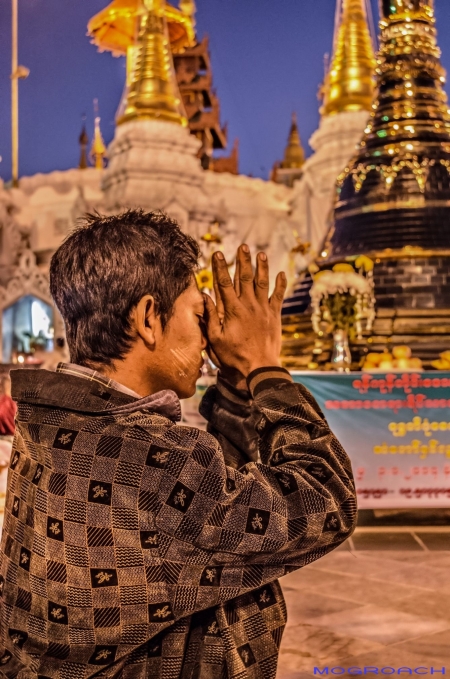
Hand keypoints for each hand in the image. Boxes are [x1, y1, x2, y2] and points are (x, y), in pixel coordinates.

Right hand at [203, 244, 286, 379]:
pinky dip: (280, 285)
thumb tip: (205, 297)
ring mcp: (263, 309)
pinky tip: (281, 274)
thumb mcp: (216, 339)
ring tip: (261, 254)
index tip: (217, 253)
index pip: (224, 283)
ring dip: (262, 267)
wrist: (260, 367)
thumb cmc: (234, 356)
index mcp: (233, 310)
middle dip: (243, 261)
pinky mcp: (274, 316)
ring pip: (262, 283)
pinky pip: (279, 296)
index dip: (220, 267)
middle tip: (243, 246)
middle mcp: (249, 305)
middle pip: (245, 278)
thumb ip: (211, 317)